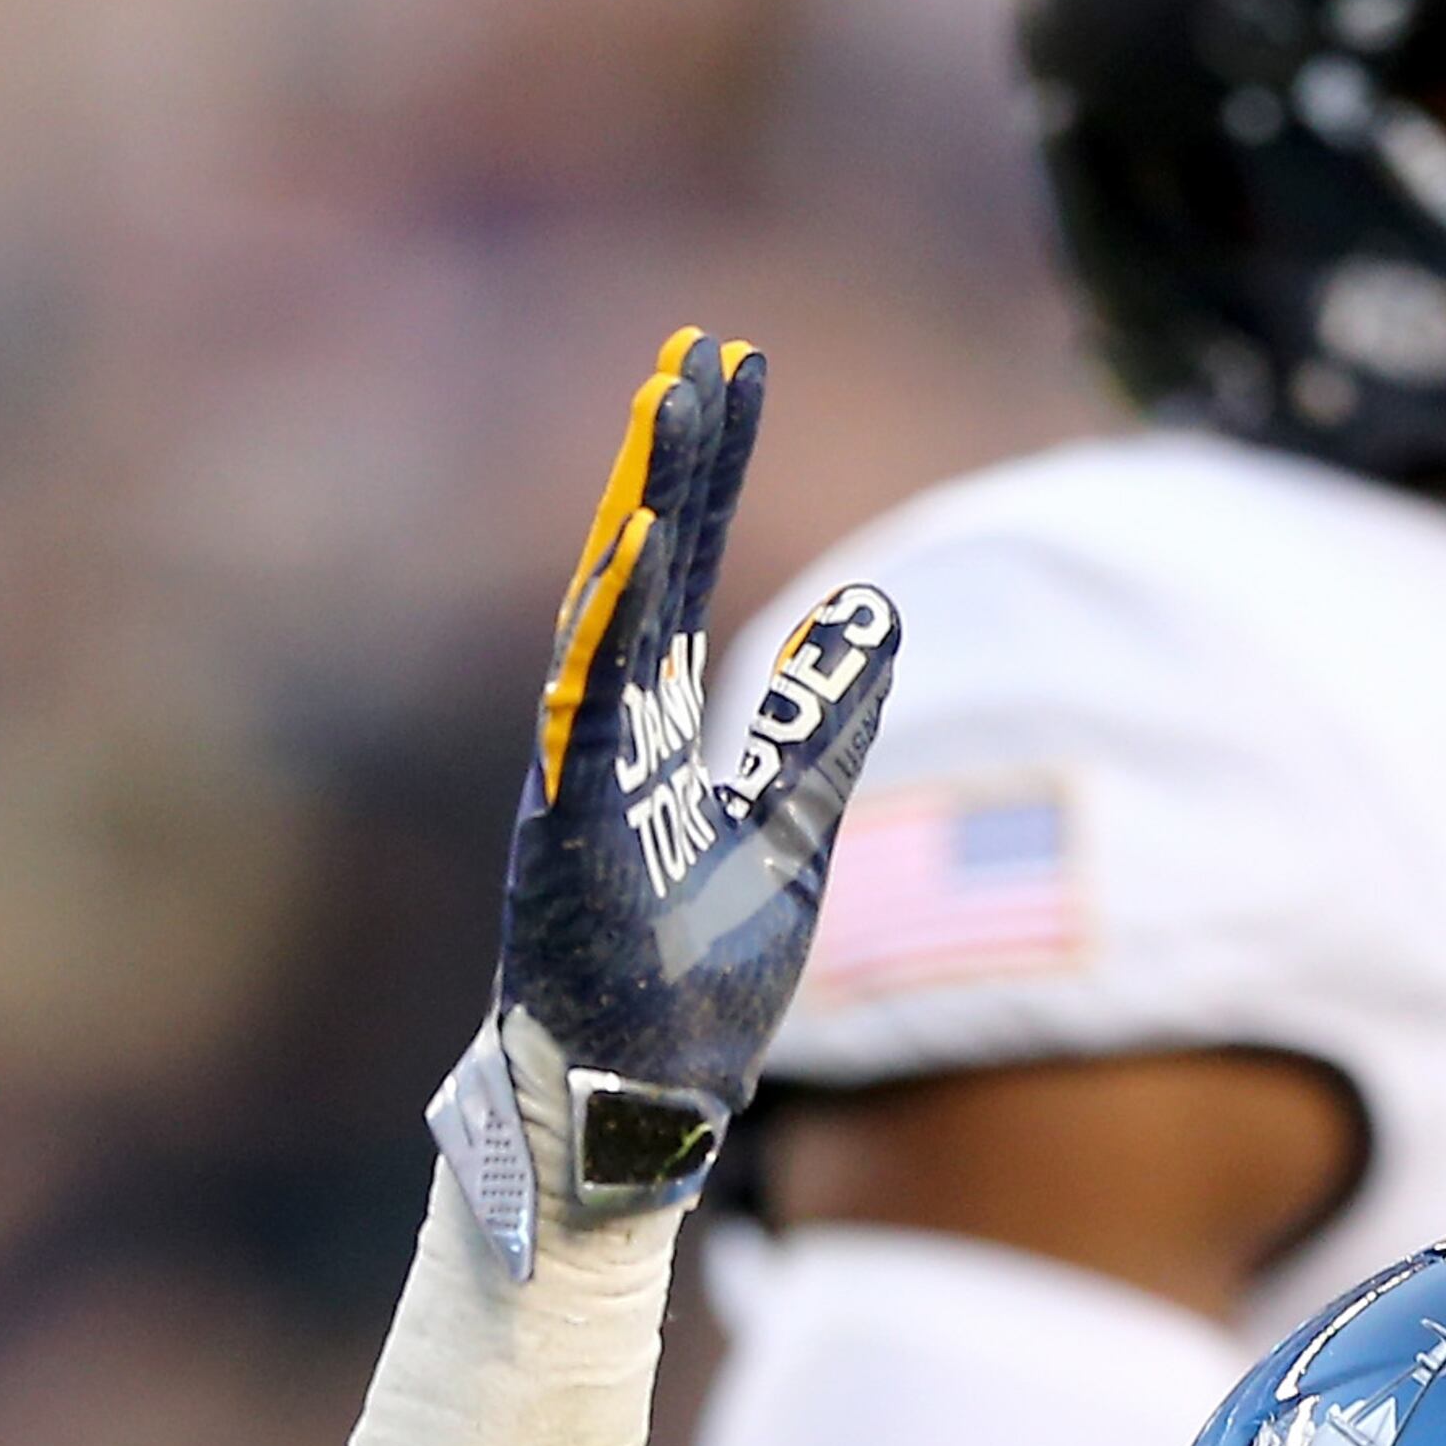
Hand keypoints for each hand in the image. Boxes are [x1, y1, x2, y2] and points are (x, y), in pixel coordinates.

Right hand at [430, 330, 898, 1281]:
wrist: (639, 1095)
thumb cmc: (695, 977)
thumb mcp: (791, 832)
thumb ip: (822, 728)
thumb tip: (876, 617)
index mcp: (653, 730)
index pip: (683, 573)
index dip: (706, 474)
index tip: (731, 373)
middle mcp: (607, 734)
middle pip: (647, 568)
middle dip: (675, 460)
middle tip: (705, 349)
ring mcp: (581, 776)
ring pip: (611, 618)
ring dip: (642, 512)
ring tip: (671, 405)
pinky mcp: (569, 831)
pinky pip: (589, 714)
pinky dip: (610, 632)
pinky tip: (637, 550)